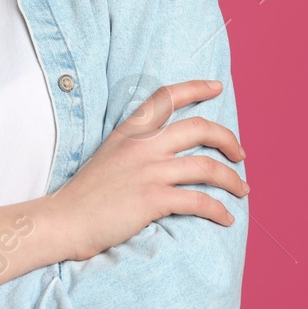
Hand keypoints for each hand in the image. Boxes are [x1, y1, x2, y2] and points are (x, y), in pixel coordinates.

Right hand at [48, 79, 246, 261]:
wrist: (65, 220)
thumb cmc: (87, 194)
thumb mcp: (109, 154)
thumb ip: (135, 145)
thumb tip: (167, 149)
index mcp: (130, 131)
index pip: (167, 97)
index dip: (196, 88)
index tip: (217, 88)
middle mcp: (142, 145)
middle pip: (199, 128)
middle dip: (228, 139)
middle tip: (240, 153)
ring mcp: (148, 171)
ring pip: (207, 167)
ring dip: (232, 179)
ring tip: (242, 189)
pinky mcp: (153, 199)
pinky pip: (199, 201)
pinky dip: (219, 210)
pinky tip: (226, 218)